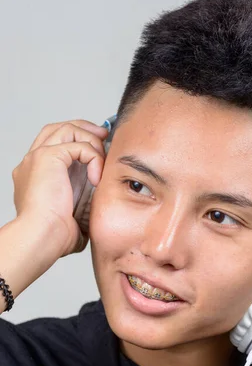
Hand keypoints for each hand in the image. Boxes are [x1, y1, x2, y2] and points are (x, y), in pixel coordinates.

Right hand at [12, 120, 107, 256]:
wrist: (42, 237)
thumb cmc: (55, 236)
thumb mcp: (73, 216)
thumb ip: (82, 205)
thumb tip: (98, 208)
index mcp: (36, 174)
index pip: (54, 144)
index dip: (77, 140)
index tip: (97, 147)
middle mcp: (32, 162)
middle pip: (58, 129)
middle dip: (84, 128)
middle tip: (104, 135)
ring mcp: (38, 157)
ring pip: (68, 129)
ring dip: (91, 140)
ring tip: (103, 158)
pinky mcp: (48, 157)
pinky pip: (78, 145)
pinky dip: (93, 158)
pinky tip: (97, 179)